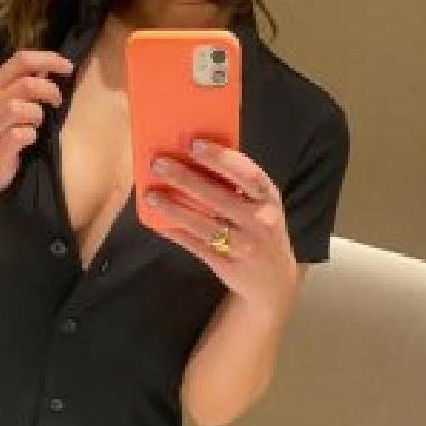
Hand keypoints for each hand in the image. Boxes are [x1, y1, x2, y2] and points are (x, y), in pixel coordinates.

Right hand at [0, 47, 73, 203]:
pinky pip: (21, 134)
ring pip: (20, 108)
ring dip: (38, 114)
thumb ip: (27, 85)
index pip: (21, 59)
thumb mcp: (10, 104)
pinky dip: (32, 135)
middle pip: (26, 83)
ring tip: (39, 123)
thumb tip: (50, 67)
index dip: (48, 59)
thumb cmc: (2, 133)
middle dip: (50, 90)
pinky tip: (31, 139)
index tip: (68, 67)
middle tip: (57, 101)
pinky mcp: (0, 146)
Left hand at [144, 140, 300, 319]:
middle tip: (158, 163)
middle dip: (185, 178)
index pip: (246, 173)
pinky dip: (175, 232)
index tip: (193, 143)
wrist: (274, 282)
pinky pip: (196, 246)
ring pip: (204, 224)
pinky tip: (158, 221)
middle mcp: (261, 221)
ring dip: (174, 208)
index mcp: (269, 197)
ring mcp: (245, 246)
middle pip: (219, 197)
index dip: (220, 157)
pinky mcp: (228, 265)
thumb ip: (237, 185)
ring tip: (151, 194)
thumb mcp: (260, 205)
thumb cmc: (259, 230)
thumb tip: (192, 158)